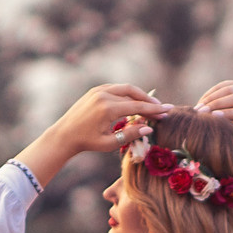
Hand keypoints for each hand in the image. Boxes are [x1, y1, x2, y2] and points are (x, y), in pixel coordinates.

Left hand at [15, 83, 176, 187]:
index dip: (154, 109)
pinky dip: (127, 93)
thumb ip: (129, 135)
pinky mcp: (95, 90)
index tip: (168, 110)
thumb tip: (148, 128)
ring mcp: (98, 90)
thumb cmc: (87, 142)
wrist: (64, 134)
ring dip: (139, 95)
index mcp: (107, 108)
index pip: (137, 106)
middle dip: (149, 101)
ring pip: (126, 88)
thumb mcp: (109, 143)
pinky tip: (134, 101)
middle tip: (161, 109)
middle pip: (133, 94)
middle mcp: (104, 95)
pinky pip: (116, 88)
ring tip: (150, 105)